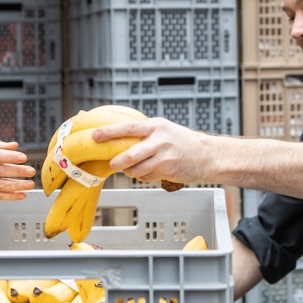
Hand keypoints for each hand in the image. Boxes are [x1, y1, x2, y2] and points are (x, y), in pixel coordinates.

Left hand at [91, 117, 214, 184]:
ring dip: (130, 172)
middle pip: (131, 154)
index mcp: (156, 126)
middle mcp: (160, 140)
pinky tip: (149, 171)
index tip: (95, 135)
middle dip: (118, 161)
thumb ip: (144, 132)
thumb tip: (116, 137)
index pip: (129, 127)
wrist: (207, 154)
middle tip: (112, 164)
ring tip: (131, 169)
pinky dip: (143, 177)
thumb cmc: (181, 141)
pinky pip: (147, 177)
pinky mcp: (168, 170)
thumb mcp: (164, 129)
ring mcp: (165, 156)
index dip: (110, 132)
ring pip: (137, 169)